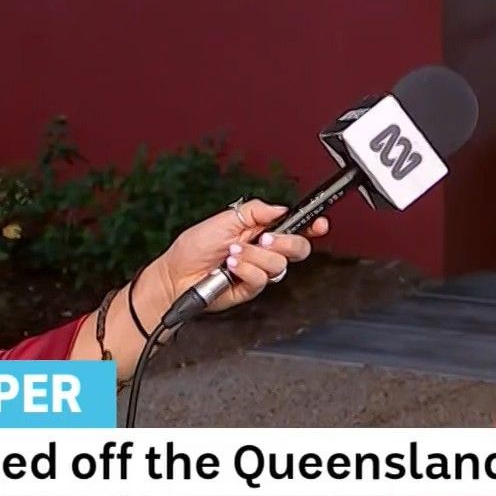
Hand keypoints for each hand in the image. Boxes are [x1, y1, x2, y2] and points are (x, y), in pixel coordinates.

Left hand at [154, 198, 328, 312]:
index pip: (294, 227)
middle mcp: (263, 250)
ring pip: (279, 264)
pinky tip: (231, 267)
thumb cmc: (193, 247)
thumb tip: (280, 208)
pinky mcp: (251, 288)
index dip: (311, 225)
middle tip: (265, 239)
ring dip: (255, 256)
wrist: (176, 275)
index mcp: (259, 230)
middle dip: (285, 242)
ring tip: (233, 253)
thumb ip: (255, 211)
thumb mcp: (224, 218)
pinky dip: (247, 270)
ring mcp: (258, 270)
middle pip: (297, 248)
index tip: (319, 223)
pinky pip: (263, 279)